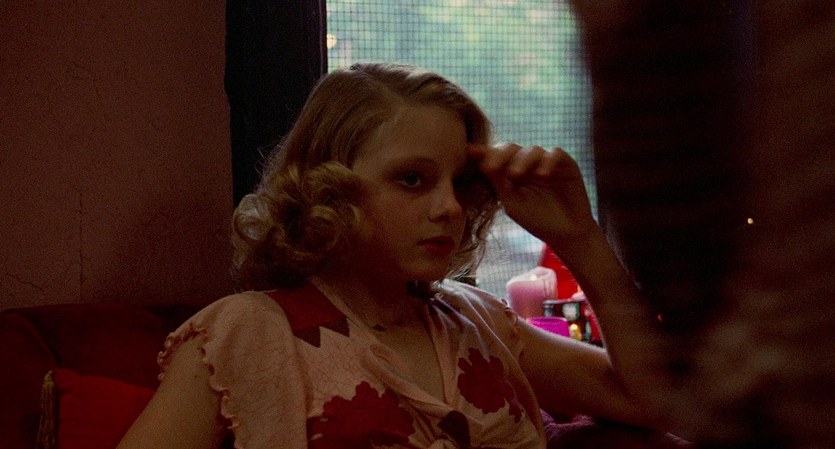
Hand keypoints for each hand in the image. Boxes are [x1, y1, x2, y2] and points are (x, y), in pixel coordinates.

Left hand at [468, 143, 597, 247]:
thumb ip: (499, 184)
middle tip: (492, 167)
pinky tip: (542, 174)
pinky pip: (556, 153)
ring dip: (522, 160)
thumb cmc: (537, 220)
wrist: (565, 233)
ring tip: (515, 175)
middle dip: (500, 155)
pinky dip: (547, 161)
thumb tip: (482, 164)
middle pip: (512, 148)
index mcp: (511, 171)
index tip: (470, 152)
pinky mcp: (566, 164)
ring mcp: (547, 162)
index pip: (496, 157)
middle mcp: (528, 163)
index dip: (484, 153)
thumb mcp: (513, 203)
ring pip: (532, 150)